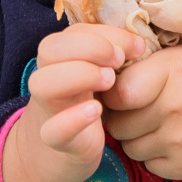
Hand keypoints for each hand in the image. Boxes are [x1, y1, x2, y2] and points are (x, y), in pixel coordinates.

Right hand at [2, 23, 146, 181]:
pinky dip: (72, 119)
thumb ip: (116, 54)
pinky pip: (52, 130)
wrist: (67, 149)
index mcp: (62, 57)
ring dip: (79, 75)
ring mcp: (49, 109)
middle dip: (89, 48)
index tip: (136, 48)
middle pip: (49, 48)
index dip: (106, 34)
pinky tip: (96, 111)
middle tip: (118, 62)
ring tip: (109, 81)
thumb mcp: (103, 73)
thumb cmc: (92, 101)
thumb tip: (139, 44)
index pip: (73, 32)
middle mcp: (50, 77)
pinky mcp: (56, 141)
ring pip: (42, 83)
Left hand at [101, 42, 181, 181]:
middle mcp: (176, 107)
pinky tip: (175, 139)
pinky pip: (150, 165)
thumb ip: (145, 63)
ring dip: (137, 138)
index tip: (121, 91)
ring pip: (130, 148)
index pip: (117, 93)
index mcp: (174, 71)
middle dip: (122, 117)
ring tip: (159, 122)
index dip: (112, 93)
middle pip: (118, 124)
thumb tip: (101, 78)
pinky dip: (156, 155)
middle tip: (139, 109)